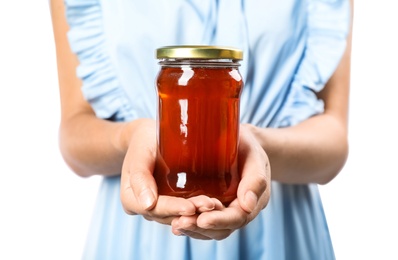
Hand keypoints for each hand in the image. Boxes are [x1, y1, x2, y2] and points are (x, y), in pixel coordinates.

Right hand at [120, 119, 217, 224]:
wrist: (149, 137)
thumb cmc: (144, 141)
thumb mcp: (140, 153)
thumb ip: (140, 177)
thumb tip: (147, 204)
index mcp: (130, 198)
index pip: (153, 209)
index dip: (173, 209)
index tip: (191, 208)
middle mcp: (144, 208)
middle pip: (168, 215)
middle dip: (190, 213)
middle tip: (211, 205)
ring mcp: (158, 207)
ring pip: (178, 216)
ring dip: (197, 213)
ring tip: (216, 205)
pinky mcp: (172, 202)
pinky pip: (184, 210)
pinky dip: (198, 208)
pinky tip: (215, 204)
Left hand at [170, 124, 270, 239]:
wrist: (237, 140)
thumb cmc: (247, 146)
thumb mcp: (255, 158)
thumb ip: (255, 179)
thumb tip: (248, 204)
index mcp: (251, 201)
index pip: (237, 218)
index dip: (220, 221)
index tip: (202, 219)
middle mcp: (236, 210)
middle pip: (220, 229)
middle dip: (200, 228)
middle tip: (180, 223)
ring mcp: (221, 209)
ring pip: (208, 229)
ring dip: (192, 229)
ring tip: (175, 225)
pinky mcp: (207, 206)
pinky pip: (199, 220)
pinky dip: (188, 224)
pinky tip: (174, 223)